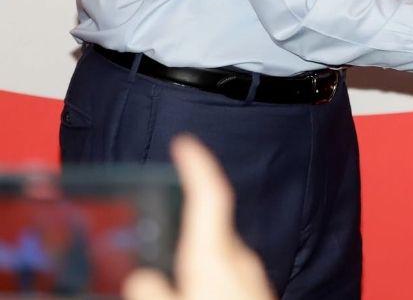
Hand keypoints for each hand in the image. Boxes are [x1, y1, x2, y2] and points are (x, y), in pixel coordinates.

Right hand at [123, 135, 273, 299]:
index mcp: (214, 256)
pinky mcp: (255, 292)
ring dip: (191, 258)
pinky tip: (193, 292)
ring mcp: (251, 277)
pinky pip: (225, 275)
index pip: (209, 194)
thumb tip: (141, 278)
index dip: (197, 165)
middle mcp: (238, 261)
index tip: (185, 142)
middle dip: (181, 228)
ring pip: (215, 255)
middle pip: (207, 229)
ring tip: (168, 275)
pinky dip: (206, 278)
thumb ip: (152, 291)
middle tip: (154, 229)